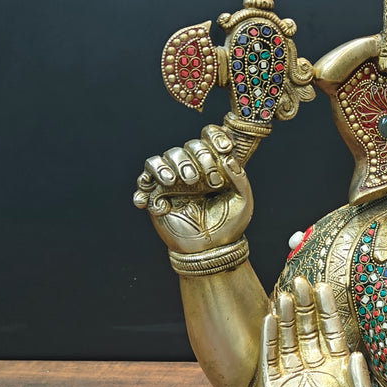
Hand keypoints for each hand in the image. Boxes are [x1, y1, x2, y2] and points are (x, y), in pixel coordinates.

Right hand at [132, 125, 251, 252]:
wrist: (212, 250)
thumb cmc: (230, 225)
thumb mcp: (243, 200)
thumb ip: (239, 177)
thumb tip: (228, 157)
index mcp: (213, 166)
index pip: (208, 138)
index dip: (214, 136)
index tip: (224, 148)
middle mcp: (192, 170)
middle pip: (185, 147)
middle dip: (196, 159)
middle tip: (208, 182)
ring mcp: (172, 183)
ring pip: (158, 160)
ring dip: (165, 167)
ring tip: (176, 182)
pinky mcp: (157, 197)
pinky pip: (143, 182)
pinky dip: (144, 188)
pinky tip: (161, 205)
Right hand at [252, 277, 371, 386]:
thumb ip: (360, 384)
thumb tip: (356, 354)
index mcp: (337, 368)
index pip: (332, 331)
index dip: (327, 309)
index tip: (324, 286)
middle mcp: (314, 366)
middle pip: (310, 328)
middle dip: (306, 305)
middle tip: (301, 281)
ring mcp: (293, 373)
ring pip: (290, 337)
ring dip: (288, 316)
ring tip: (286, 294)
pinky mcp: (272, 384)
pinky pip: (270, 355)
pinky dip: (270, 336)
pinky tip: (271, 318)